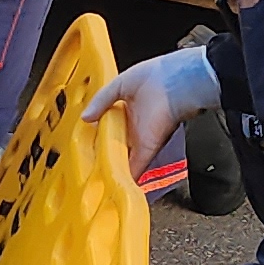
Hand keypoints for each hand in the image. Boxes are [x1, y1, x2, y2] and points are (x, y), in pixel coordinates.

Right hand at [87, 44, 218, 176]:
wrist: (178, 82)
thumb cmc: (156, 76)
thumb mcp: (120, 84)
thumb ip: (101, 100)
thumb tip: (85, 117)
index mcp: (128, 112)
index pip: (111, 129)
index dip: (99, 138)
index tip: (86, 147)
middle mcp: (135, 128)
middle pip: (116, 148)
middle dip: (104, 158)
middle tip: (88, 168)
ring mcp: (141, 141)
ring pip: (123, 161)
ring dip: (113, 170)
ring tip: (96, 183)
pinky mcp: (148, 149)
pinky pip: (136, 168)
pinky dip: (127, 179)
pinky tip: (115, 188)